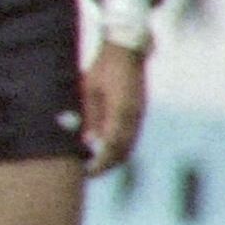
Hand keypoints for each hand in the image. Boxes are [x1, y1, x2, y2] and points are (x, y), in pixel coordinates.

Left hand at [87, 41, 148, 176]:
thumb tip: (87, 141)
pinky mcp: (137, 113)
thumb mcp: (88, 90)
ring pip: (127, 146)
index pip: (111, 146)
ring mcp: (137, 115)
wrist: (124, 51)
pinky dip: (118, 148)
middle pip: (121, 151)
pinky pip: (129, 137)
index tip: (86, 172)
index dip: (100, 162)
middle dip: (105, 165)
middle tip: (87, 173)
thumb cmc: (101, 68)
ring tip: (93, 165)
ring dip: (112, 159)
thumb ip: (89, 115)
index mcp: (120, 111)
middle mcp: (132, 116)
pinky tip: (103, 150)